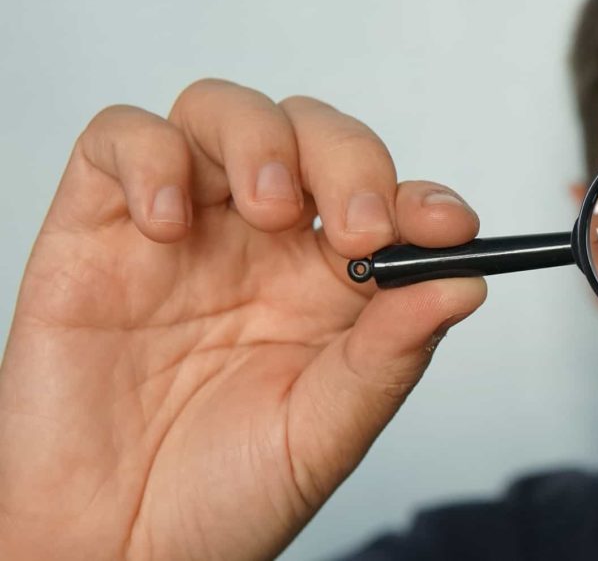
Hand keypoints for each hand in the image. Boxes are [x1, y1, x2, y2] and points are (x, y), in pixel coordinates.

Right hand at [0, 79, 486, 559]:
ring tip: (267, 211)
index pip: (389, 201)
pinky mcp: (98, 228)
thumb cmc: (221, 497)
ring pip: (225, 112)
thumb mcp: (326, 431)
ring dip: (261, 139)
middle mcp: (261, 245)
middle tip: (355, 228)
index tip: (448, 225)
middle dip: (350, 160)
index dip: (423, 198)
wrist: (111, 550)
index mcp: (330, 286)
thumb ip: (392, 353)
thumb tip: (467, 281)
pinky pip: (121, 138)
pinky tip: (169, 222)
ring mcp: (183, 227)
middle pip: (316, 135)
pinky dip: (151, 155)